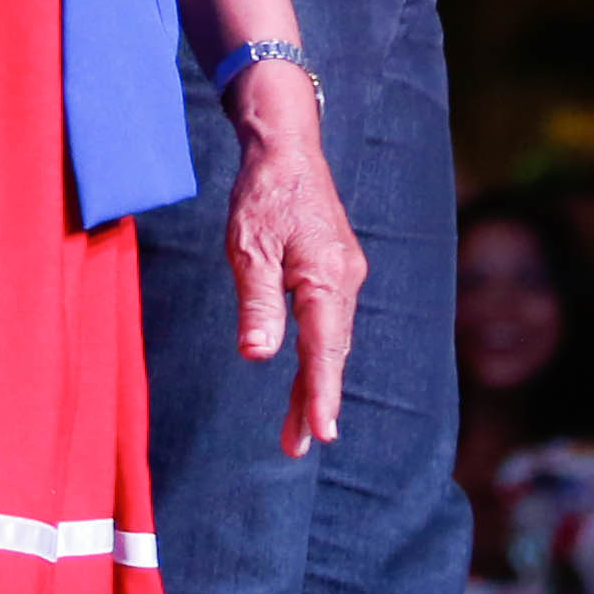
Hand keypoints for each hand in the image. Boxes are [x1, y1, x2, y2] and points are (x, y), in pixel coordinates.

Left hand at [222, 65, 364, 453]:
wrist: (286, 147)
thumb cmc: (263, 194)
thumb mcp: (248, 248)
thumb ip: (257, 302)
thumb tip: (258, 355)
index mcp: (326, 277)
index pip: (324, 349)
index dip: (320, 395)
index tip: (321, 435)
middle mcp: (345, 279)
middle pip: (332, 351)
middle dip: (316, 400)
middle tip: (299, 446)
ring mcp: (344, 273)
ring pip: (332, 338)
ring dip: (317, 381)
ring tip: (300, 428)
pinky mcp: (335, 268)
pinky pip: (329, 321)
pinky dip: (320, 353)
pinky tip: (309, 373)